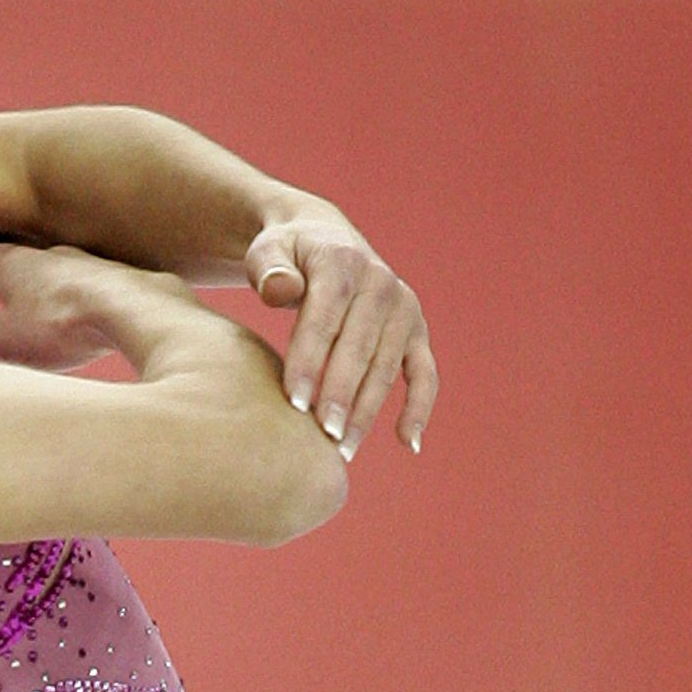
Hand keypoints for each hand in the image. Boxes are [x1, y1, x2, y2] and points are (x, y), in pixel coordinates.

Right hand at [0, 239, 185, 371]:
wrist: (133, 311)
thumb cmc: (61, 322)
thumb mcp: (4, 343)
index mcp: (15, 262)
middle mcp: (53, 253)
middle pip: (30, 255)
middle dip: (20, 267)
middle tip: (10, 280)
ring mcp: (92, 263)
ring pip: (68, 269)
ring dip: (59, 284)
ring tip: (53, 304)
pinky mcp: (126, 280)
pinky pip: (102, 286)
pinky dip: (93, 298)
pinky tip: (96, 316)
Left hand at [245, 210, 438, 460]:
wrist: (323, 240)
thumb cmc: (285, 255)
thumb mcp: (267, 251)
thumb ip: (268, 269)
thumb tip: (281, 290)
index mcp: (342, 263)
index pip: (324, 319)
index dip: (308, 361)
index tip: (292, 403)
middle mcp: (381, 284)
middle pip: (359, 348)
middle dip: (340, 394)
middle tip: (322, 437)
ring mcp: (404, 309)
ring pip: (387, 367)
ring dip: (367, 411)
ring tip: (342, 451)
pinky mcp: (416, 330)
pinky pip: (424, 373)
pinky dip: (419, 407)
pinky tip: (407, 443)